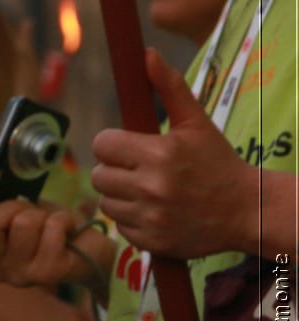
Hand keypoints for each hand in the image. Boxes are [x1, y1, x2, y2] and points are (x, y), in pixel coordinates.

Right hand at [0, 177, 100, 288]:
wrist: (90, 253)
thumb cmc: (48, 227)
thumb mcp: (18, 207)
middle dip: (10, 207)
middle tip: (28, 211)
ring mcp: (19, 275)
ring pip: (21, 224)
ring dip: (41, 213)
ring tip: (49, 224)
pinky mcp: (46, 273)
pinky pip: (50, 229)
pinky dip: (63, 219)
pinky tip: (67, 231)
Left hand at [91, 48, 253, 258]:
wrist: (244, 210)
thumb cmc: (217, 163)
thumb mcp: (196, 123)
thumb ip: (170, 88)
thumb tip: (147, 56)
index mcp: (159, 153)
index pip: (102, 145)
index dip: (111, 144)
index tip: (126, 146)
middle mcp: (150, 186)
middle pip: (98, 176)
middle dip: (113, 170)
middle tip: (137, 170)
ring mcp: (148, 217)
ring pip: (104, 202)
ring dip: (120, 196)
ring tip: (146, 191)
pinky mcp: (148, 241)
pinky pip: (119, 226)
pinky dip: (131, 220)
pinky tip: (154, 211)